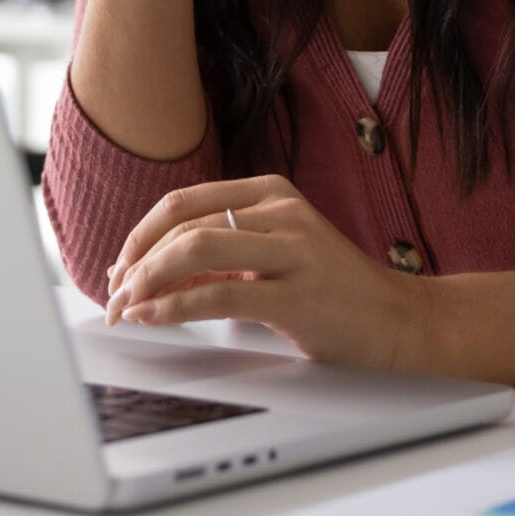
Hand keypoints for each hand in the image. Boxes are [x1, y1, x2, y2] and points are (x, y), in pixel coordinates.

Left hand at [97, 175, 434, 372]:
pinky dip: (174, 307)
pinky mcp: (297, 295)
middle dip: (135, 261)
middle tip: (113, 294)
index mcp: (272, 192)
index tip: (119, 266)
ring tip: (127, 308)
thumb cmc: (334, 292)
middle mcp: (282, 211)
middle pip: (182, 223)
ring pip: (195, 250)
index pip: (185, 201)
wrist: (401, 323)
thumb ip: (225, 253)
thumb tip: (151, 270)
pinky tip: (155, 318)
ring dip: (147, 281)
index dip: (141, 233)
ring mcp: (292, 250)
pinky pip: (218, 294)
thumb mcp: (278, 253)